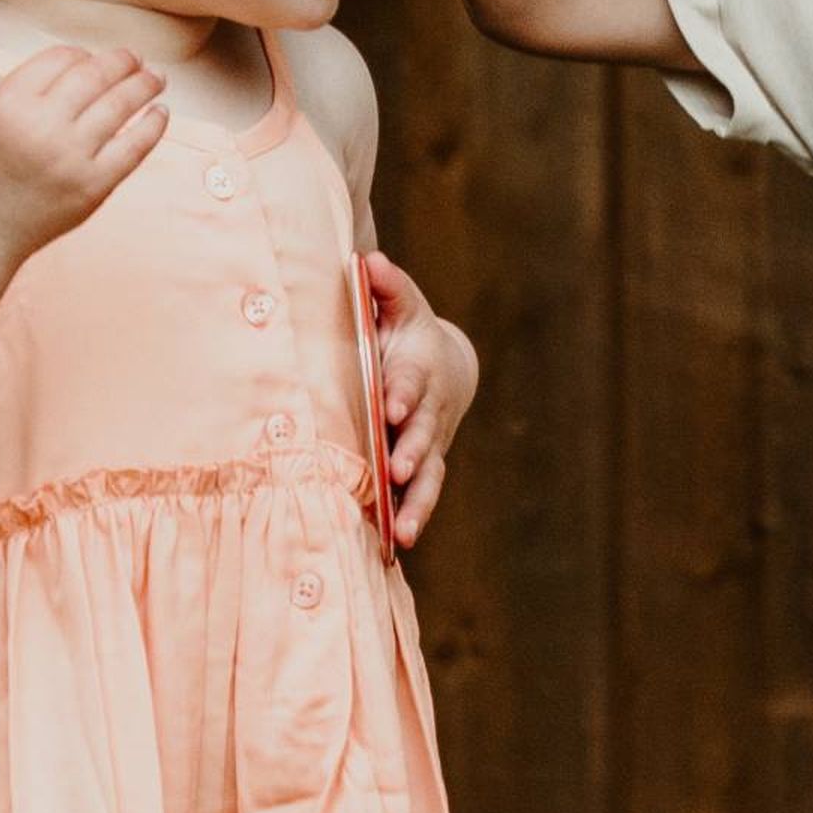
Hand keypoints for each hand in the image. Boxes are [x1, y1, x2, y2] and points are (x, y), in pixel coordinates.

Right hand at [0, 41, 167, 265]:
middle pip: (96, 74)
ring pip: (121, 104)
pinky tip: (161, 112)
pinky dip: (154, 125)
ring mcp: (71, 156)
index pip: (62, 57)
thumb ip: (26, 79)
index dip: (84, 54)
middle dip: (123, 60)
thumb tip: (83, 60)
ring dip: (145, 84)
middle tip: (137, 58)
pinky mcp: (93, 186)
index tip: (94, 58)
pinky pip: (135, 147)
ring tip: (157, 77)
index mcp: (12, 101)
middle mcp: (42, 125)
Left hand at [362, 249, 477, 545]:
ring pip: (428, 478)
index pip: (411, 383)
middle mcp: (429, 414)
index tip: (392, 406)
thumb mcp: (399, 305)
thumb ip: (385, 288)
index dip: (403, 394)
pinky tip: (390, 549)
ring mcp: (429, 446)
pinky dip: (409, 521)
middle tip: (396, 471)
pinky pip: (419, 498)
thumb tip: (368, 262)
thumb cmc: (406, 332)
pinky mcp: (423, 470)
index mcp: (420, 371)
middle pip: (424, 436)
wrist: (444, 366)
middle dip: (412, 453)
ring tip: (401, 533)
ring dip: (416, 504)